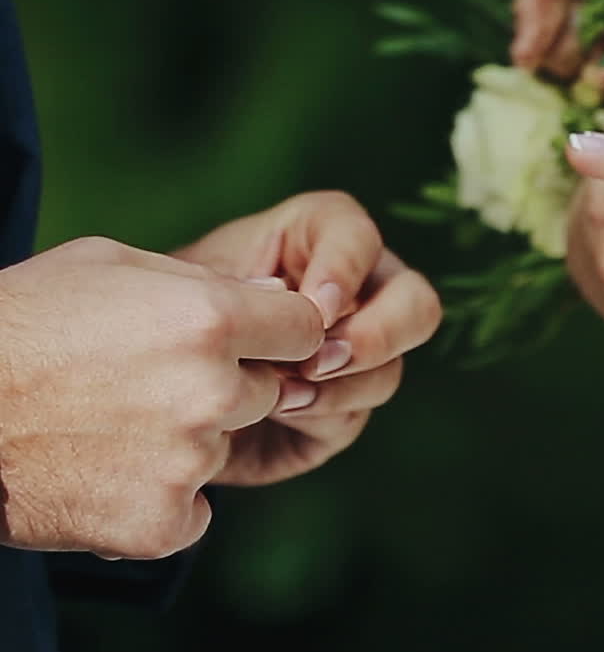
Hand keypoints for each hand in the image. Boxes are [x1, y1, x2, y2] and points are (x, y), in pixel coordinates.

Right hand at [0, 238, 324, 558]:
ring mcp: (187, 462)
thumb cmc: (21, 321)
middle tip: (147, 384)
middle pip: (266, 391)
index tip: (250, 339)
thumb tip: (277, 292)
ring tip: (108, 425)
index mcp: (209, 319)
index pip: (305, 329)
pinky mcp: (158, 523)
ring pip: (223, 448)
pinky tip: (104, 474)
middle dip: (225, 387)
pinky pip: (193, 511)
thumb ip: (205, 279)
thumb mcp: (109, 265)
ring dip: (186, 442)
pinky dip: (159, 501)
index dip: (278, 332)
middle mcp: (212, 390)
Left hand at [176, 191, 440, 486]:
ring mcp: (357, 353)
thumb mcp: (195, 285)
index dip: (346, 270)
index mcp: (320, 237)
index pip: (359, 237)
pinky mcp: (342, 409)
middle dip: (379, 334)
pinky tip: (276, 412)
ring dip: (340, 383)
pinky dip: (320, 415)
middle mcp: (358, 290)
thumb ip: (250, 294)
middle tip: (320, 359)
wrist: (139, 381)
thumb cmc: (165, 312)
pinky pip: (356, 414)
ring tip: (279, 393)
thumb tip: (309, 322)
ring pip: (390, 367)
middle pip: (417, 304)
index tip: (314, 307)